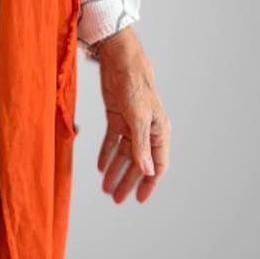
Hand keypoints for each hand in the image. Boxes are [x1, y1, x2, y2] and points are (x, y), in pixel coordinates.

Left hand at [92, 26, 169, 205]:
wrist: (119, 59)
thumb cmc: (134, 84)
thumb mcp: (137, 118)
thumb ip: (140, 146)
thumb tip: (147, 171)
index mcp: (159, 130)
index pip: (157, 164)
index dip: (150, 183)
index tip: (139, 199)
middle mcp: (147, 129)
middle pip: (139, 162)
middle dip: (128, 181)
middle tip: (116, 199)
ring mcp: (131, 123)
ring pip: (124, 154)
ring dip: (115, 170)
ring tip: (106, 188)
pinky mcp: (117, 116)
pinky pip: (112, 141)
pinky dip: (106, 154)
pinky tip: (100, 167)